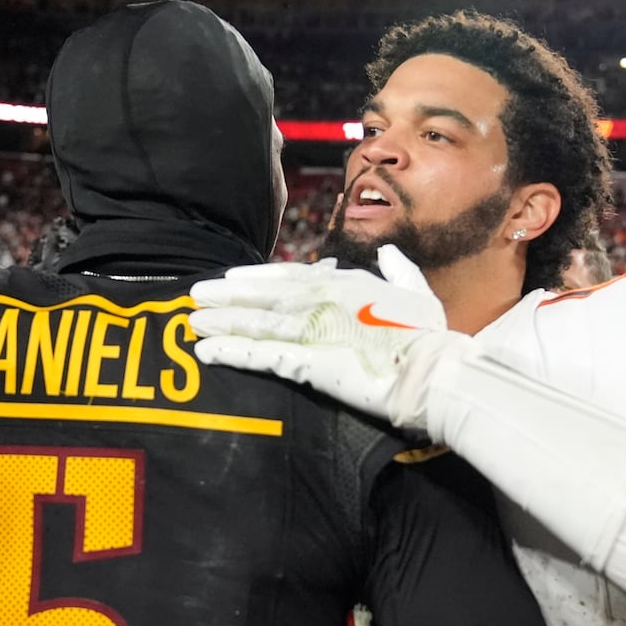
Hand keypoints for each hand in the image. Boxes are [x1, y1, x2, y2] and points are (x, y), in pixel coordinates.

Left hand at [190, 245, 448, 427]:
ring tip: (193, 320)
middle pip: (264, 295)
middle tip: (197, 293)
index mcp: (347, 282)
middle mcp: (323, 300)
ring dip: (221, 321)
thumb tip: (390, 252)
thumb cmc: (429, 338)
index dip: (258, 277)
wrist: (433, 373)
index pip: (292, 276)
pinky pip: (260, 356)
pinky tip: (205, 350)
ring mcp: (312, 329)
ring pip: (255, 322)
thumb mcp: (418, 294)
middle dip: (228, 295)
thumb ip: (399, 270)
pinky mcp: (306, 362)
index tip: (232, 279)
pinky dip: (230, 351)